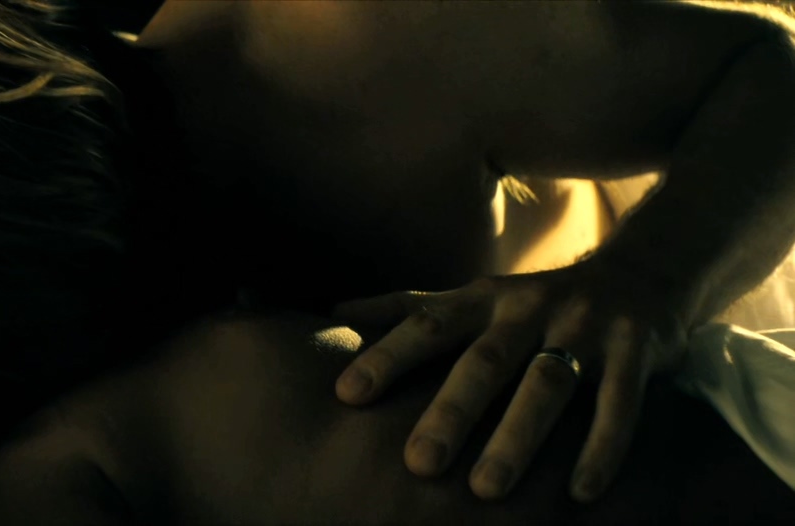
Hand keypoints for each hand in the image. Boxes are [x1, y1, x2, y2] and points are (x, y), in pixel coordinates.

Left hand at [332, 262, 686, 501]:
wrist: (646, 269)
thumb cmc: (533, 301)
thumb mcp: (473, 295)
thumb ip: (408, 307)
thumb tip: (332, 313)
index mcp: (482, 300)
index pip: (426, 324)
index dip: (387, 356)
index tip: (345, 395)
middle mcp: (529, 308)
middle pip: (484, 361)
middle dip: (450, 412)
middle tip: (418, 464)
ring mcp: (585, 327)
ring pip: (548, 385)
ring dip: (517, 437)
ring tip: (486, 491)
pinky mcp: (638, 350)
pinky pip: (621, 404)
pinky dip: (602, 448)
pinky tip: (580, 493)